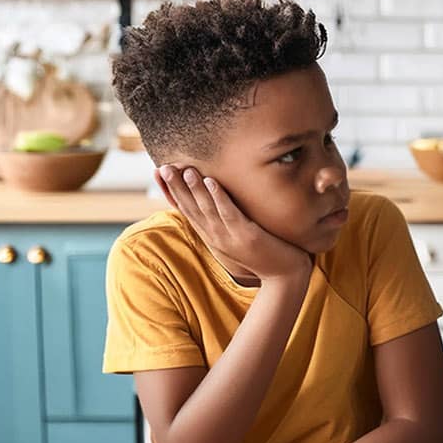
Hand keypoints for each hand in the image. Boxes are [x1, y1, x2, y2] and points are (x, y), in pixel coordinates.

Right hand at [155, 165, 309, 281]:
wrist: (284, 277)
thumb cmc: (264, 252)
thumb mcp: (237, 234)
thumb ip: (226, 220)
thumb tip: (217, 200)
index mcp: (211, 234)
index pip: (185, 209)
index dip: (171, 191)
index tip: (158, 171)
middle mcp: (215, 236)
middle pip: (191, 208)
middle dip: (176, 187)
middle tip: (164, 166)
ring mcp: (229, 236)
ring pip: (206, 209)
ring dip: (195, 189)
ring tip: (186, 169)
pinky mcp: (246, 235)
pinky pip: (229, 213)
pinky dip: (219, 197)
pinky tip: (212, 182)